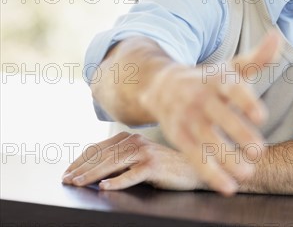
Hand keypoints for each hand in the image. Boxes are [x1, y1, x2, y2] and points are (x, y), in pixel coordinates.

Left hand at [62, 132, 202, 189]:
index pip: (98, 148)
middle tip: (66, 180)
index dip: (80, 160)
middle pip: (102, 156)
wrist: (193, 169)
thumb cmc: (165, 167)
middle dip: (81, 168)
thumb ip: (121, 159)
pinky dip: (116, 182)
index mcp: (130, 137)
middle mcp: (136, 141)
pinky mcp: (154, 165)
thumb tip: (90, 170)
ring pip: (112, 163)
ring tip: (78, 183)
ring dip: (92, 174)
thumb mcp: (140, 158)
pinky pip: (131, 175)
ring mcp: (145, 152)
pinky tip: (104, 187)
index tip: (67, 172)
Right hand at [138, 31, 280, 194]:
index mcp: (217, 79)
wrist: (162, 85)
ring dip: (226, 159)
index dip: (245, 102)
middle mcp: (200, 98)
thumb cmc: (208, 78)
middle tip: (259, 152)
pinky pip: (194, 157)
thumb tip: (279, 37)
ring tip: (248, 174)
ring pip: (206, 140)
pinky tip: (228, 187)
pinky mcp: (178, 137)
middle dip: (239, 135)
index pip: (231, 89)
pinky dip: (210, 173)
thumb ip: (258, 58)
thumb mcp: (231, 67)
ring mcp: (188, 118)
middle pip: (220, 117)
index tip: (261, 116)